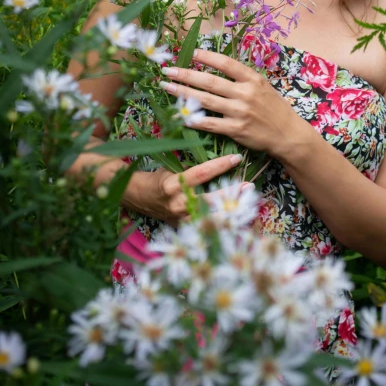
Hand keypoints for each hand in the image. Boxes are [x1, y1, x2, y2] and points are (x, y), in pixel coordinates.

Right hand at [124, 153, 248, 226]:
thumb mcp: (171, 169)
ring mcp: (181, 219)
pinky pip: (205, 225)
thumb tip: (215, 165)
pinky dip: (220, 221)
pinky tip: (235, 218)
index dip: (220, 165)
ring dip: (230, 210)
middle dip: (231, 193)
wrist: (137, 198)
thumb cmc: (157, 179)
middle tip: (248, 185)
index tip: (236, 158)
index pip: (201, 173)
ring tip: (246, 203)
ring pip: (210, 216)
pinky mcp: (183, 227)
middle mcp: (178, 203)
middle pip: (210, 199)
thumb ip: (191, 170)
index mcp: (173, 184)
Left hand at [159, 48, 301, 157]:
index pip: (226, 63)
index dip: (208, 57)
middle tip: (168, 69)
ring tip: (167, 86)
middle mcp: (245, 93)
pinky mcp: (236, 130)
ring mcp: (239, 112)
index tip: (192, 52)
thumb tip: (217, 66)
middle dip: (186, 74)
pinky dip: (194, 119)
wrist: (288, 134)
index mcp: (252, 79)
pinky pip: (210, 123)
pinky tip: (179, 115)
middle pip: (210, 81)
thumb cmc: (274, 108)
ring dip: (183, 93)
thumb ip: (242, 78)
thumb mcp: (263, 86)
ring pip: (205, 101)